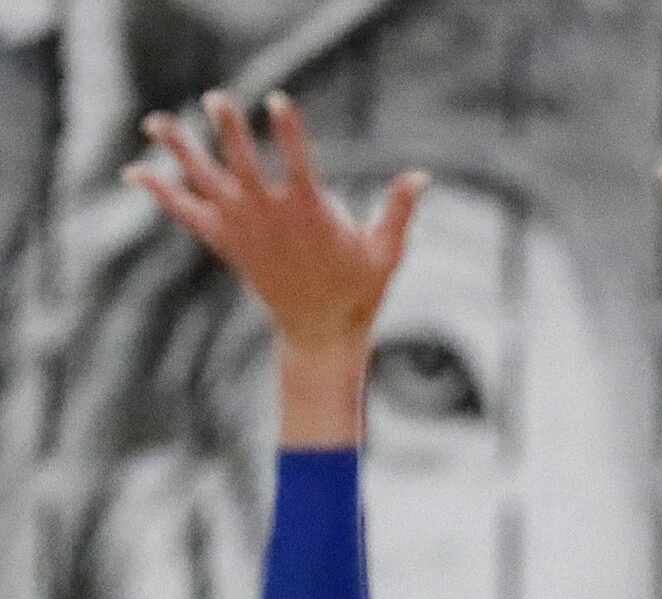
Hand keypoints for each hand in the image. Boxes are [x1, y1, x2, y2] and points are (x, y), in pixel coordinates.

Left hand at [125, 92, 422, 356]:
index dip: (289, 131)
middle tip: (218, 99)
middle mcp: (270, 218)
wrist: (320, 332)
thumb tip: (421, 176)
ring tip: (156, 121)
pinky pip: (186, 214)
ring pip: (205, 183)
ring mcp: (243, 230)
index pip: (298, 163)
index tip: (278, 101)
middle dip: (230, 132)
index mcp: (311, 215)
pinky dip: (161, 193)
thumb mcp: (387, 252)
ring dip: (180, 151)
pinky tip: (135, 171)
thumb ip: (399, 211)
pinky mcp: (225, 243)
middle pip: (244, 166)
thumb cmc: (359, 290)